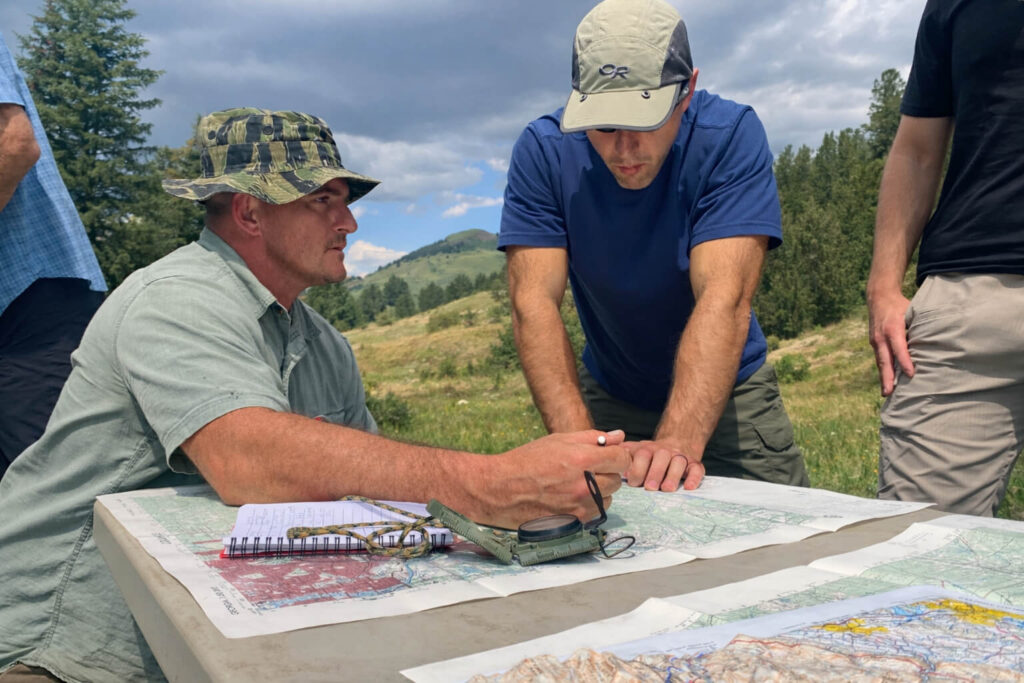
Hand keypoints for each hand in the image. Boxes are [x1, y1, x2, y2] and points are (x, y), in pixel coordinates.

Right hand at [480, 429, 629, 528]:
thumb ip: (592, 438)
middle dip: (606, 473)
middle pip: (616, 480)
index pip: (622, 459)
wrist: (501, 489)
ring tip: (576, 484)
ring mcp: (580, 506)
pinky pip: (595, 513)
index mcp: (583, 460)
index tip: (608, 456)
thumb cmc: (528, 461)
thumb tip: (618, 436)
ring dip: (599, 491)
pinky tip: (570, 497)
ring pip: (608, 498)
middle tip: (586, 470)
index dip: (617, 456)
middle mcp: (585, 485)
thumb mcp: (558, 441)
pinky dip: (589, 505)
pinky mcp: (574, 522)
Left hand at [623, 440, 704, 491]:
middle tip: (650, 487)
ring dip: (673, 475)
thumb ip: (621, 456)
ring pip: (679, 462)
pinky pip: (697, 469)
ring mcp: (680, 456)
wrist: (676, 442)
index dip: (637, 467)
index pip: (642, 454)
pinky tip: (688, 487)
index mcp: (647, 449)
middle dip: (655, 472)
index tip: (633, 482)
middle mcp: (664, 451)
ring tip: (667, 489)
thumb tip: (609, 464)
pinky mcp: (694, 464)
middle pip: (661, 457)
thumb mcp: (633, 452)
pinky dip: (694, 477)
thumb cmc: (648, 456)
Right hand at [868, 290, 913, 395]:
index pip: (899, 347)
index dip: (905, 361)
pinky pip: (880, 359)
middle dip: (887, 377)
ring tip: (886, 393)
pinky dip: (883, 371)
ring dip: (883, 378)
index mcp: (893, 328)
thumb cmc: (900, 305)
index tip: (910, 374)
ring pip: (881, 362)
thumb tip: (937, 340)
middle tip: (889, 392)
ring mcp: (876, 341)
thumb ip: (920, 326)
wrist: (879, 297)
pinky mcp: (874, 343)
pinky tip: (887, 382)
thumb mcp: (911, 311)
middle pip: (885, 360)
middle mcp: (881, 336)